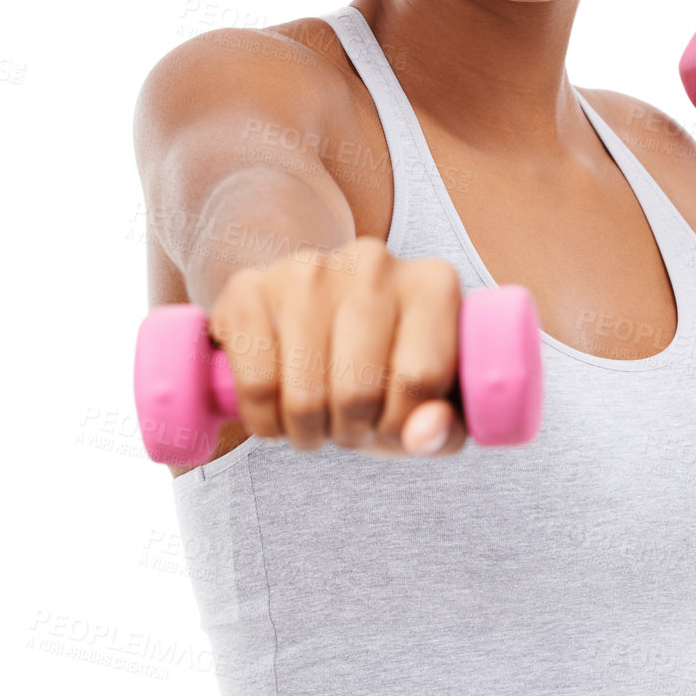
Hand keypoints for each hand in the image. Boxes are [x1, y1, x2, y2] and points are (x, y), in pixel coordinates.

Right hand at [208, 236, 469, 456]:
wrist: (313, 319)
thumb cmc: (385, 369)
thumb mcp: (430, 404)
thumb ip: (445, 429)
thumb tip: (423, 433)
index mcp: (433, 283)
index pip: (419, 379)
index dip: (401, 426)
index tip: (391, 423)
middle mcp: (373, 262)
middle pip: (358, 392)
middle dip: (351, 431)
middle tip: (348, 424)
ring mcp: (308, 269)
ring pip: (305, 396)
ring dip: (307, 431)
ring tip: (316, 418)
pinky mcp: (250, 286)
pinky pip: (257, 385)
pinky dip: (265, 419)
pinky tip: (278, 409)